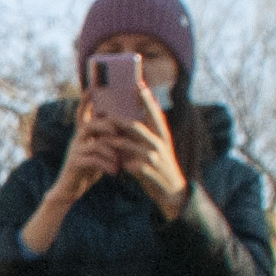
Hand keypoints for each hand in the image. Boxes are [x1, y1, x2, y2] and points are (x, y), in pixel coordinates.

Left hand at [98, 104, 188, 218]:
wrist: (173, 191)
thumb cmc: (161, 167)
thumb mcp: (158, 148)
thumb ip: (147, 134)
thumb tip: (131, 119)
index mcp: (162, 135)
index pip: (154, 113)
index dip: (147, 99)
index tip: (138, 84)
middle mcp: (159, 143)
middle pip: (137, 127)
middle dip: (119, 121)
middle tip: (105, 115)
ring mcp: (155, 158)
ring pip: (130, 146)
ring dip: (114, 143)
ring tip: (101, 140)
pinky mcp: (150, 172)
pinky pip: (132, 165)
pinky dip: (122, 163)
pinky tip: (114, 164)